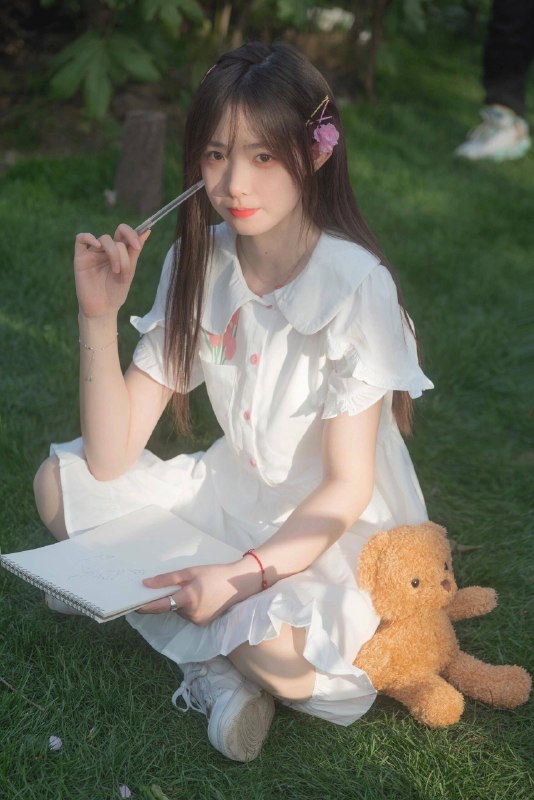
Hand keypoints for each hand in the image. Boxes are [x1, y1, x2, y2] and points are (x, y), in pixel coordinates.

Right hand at [74, 224, 150, 318]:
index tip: (138, 245)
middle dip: (127, 240)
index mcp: (119, 252)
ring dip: (114, 252)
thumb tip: (147, 231)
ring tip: (117, 270)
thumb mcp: (129, 272)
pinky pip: (80, 239)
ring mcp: (93, 253)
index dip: (132, 233)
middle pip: (116, 234)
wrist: (102, 309)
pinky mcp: (80, 258)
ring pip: (104, 239)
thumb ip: (135, 252)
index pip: (124, 233)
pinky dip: (88, 237)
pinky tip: (96, 245)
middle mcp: (106, 250)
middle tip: (134, 248)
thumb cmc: (116, 292)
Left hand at [136, 560, 260, 625]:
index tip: (133, 605)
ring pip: (179, 611)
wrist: (238, 584)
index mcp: (188, 599)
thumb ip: (168, 579)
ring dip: (180, 602)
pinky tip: (200, 597)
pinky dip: (189, 607)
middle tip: (178, 586)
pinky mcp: (203, 624)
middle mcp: (191, 614)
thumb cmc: (213, 574)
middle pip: (170, 607)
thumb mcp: (190, 572)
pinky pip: (188, 615)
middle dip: (169, 598)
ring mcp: (198, 621)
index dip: (146, 606)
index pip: (160, 605)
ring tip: (194, 589)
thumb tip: (146, 584)